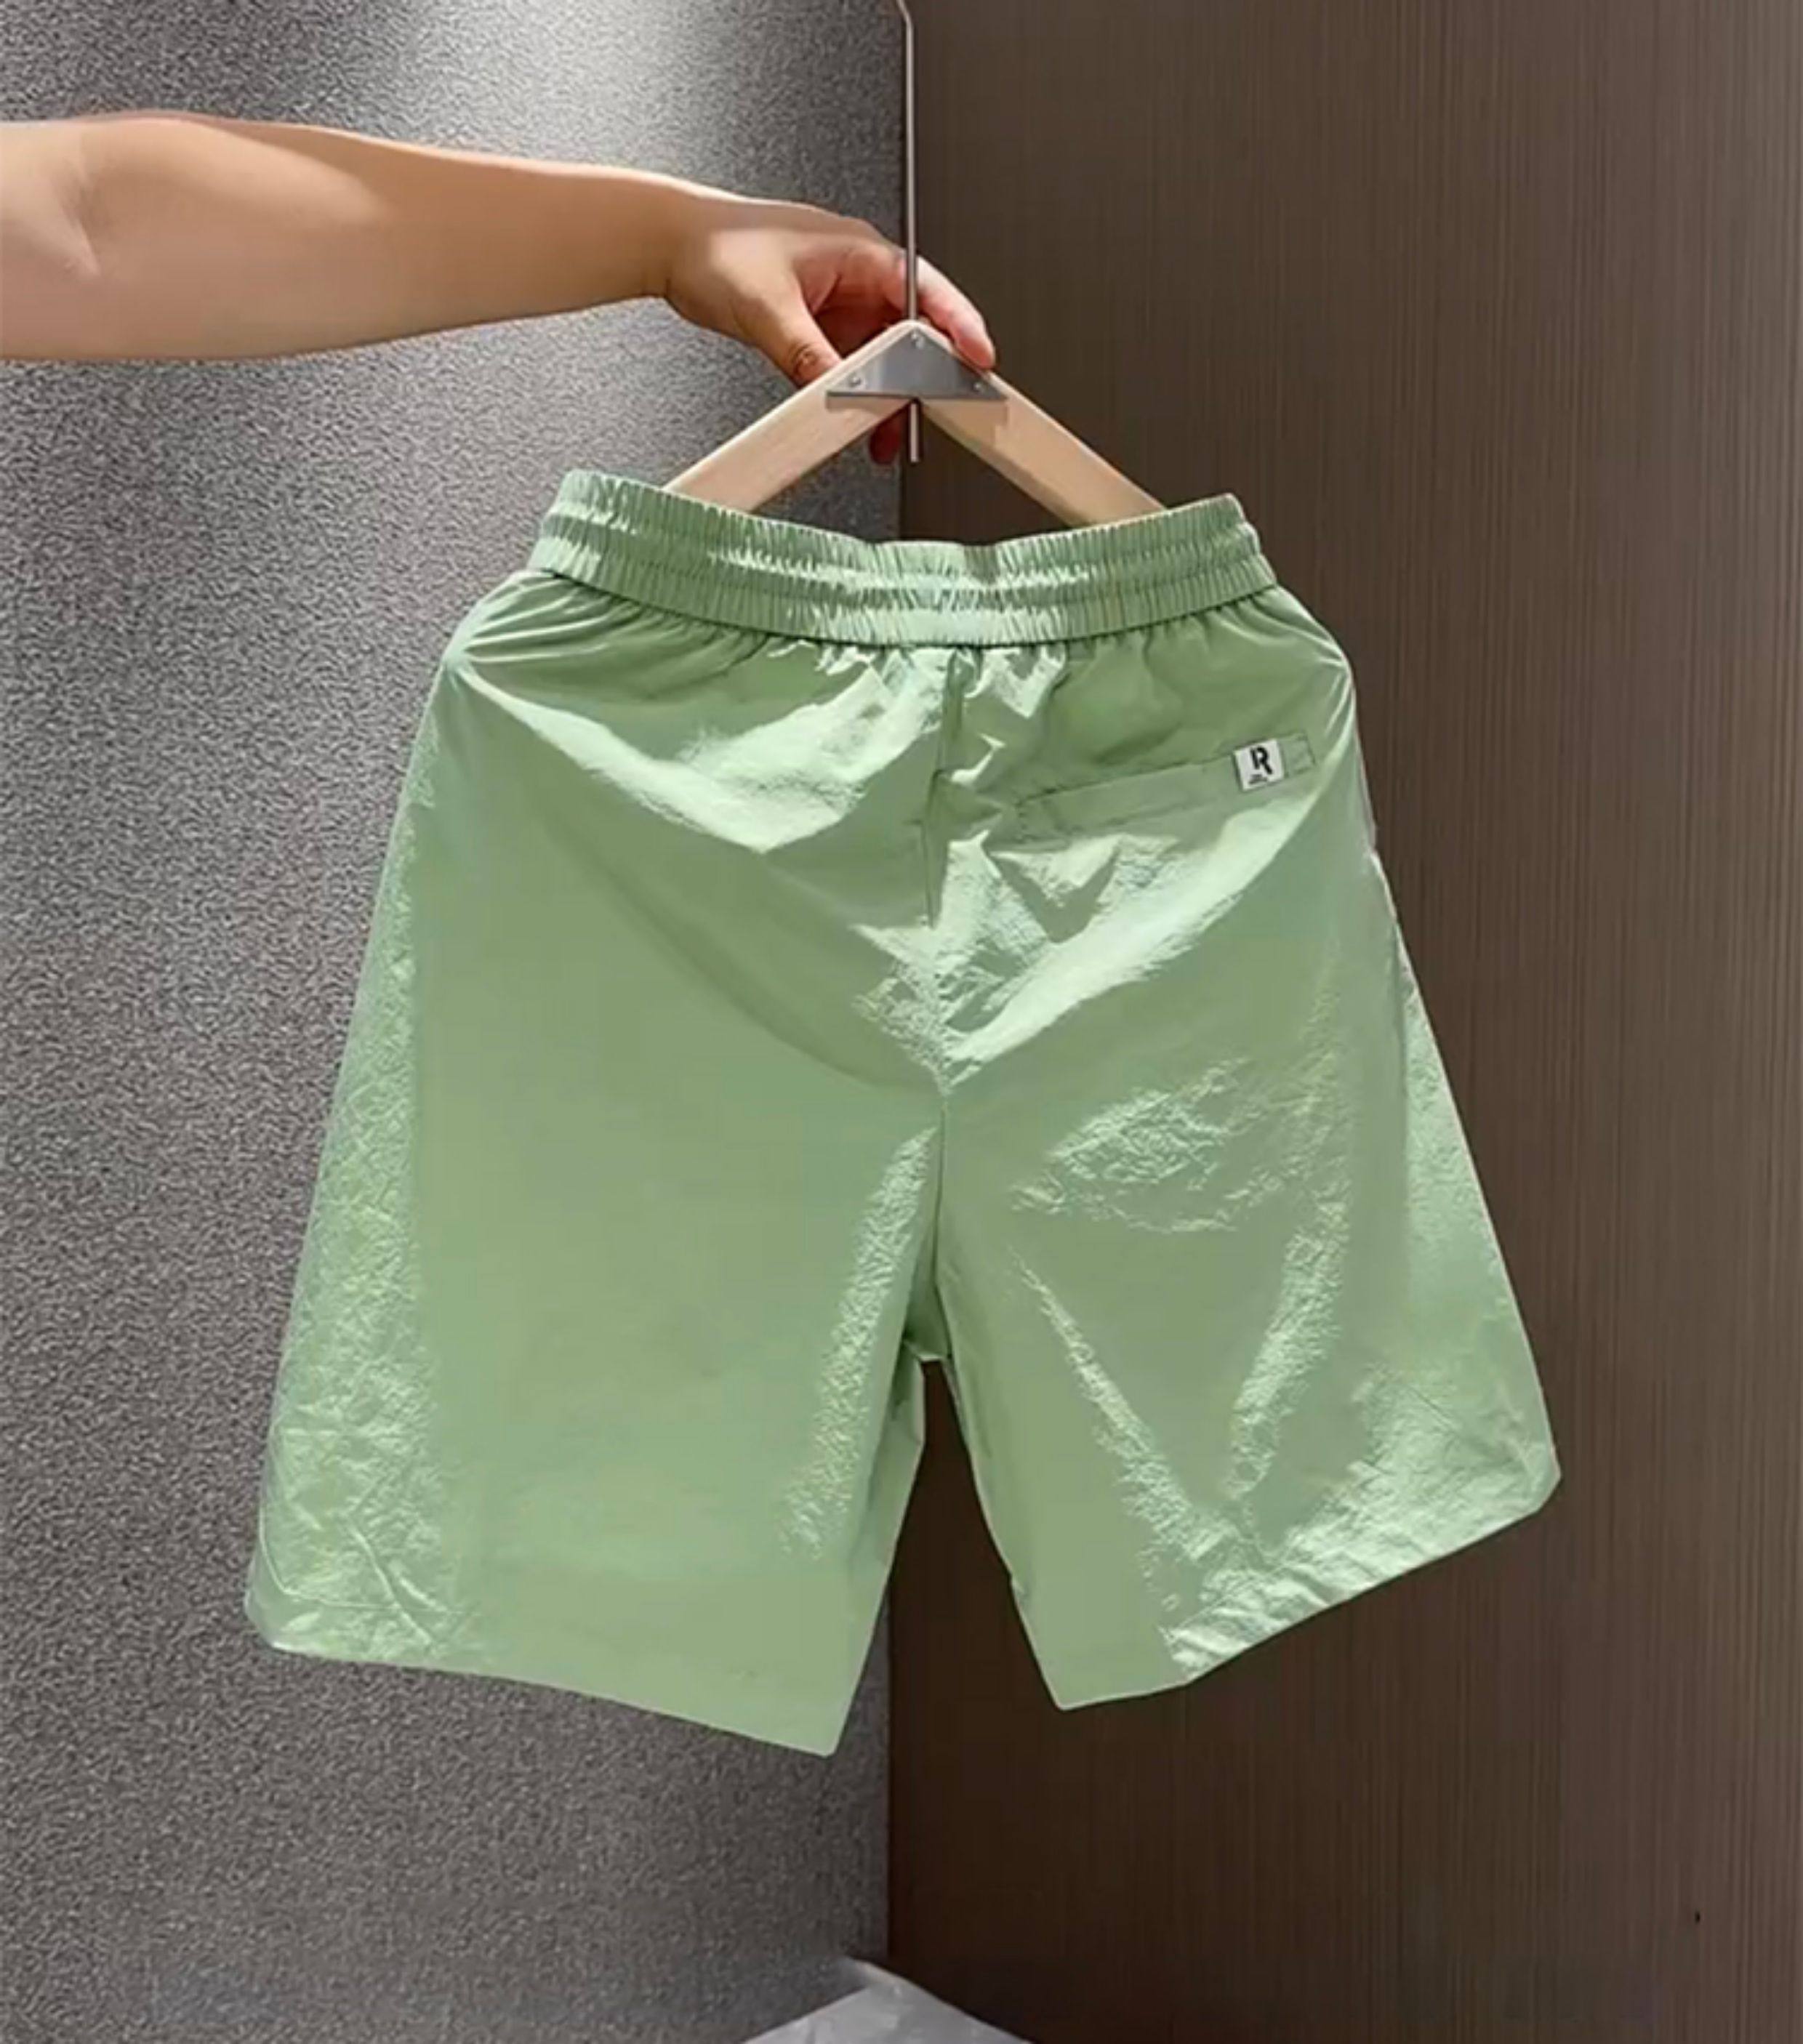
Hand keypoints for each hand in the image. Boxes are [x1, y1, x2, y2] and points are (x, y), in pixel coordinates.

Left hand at [654, 186, 995, 464]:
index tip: (978, 360)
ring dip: (887, 395)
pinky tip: (854, 420)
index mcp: (860, 252)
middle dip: (922, 378)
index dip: (959, 327)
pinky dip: (857, 395)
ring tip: (885, 434)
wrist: (670, 244)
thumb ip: (808, 354)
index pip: (928, 292)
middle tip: (932, 413)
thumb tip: (838, 391)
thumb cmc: (716, 246)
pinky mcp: (819, 327)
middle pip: (912, 333)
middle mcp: (857, 276)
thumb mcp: (769, 307)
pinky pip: (852, 366)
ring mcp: (839, 303)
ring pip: (883, 357)